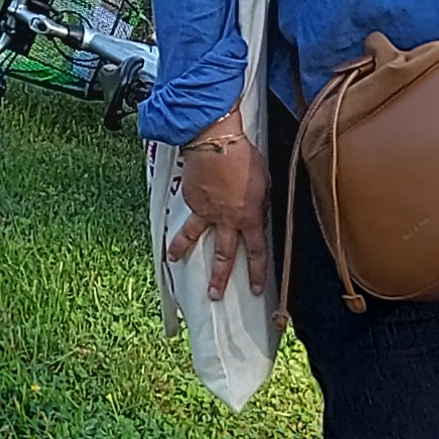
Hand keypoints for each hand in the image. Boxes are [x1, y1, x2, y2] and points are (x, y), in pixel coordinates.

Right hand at [161, 117, 274, 303]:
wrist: (215, 143)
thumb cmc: (244, 157)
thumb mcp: (264, 180)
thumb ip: (261, 202)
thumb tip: (259, 211)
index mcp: (249, 217)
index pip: (256, 252)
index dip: (256, 272)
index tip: (254, 289)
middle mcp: (226, 219)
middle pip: (224, 255)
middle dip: (219, 278)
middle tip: (214, 295)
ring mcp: (205, 211)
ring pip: (193, 236)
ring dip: (182, 250)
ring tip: (174, 259)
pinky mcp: (191, 198)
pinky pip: (189, 211)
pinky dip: (186, 211)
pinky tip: (183, 210)